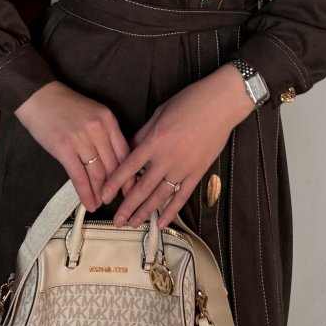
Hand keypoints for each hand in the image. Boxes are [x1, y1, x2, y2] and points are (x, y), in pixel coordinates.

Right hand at [14, 80, 131, 210]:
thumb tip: (113, 162)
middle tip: (114, 199)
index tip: (130, 188)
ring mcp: (81, 139)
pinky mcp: (64, 149)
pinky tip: (89, 203)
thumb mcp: (93, 113)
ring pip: (97, 174)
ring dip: (100, 193)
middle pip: (113, 166)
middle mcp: (98, 129)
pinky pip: (79, 177)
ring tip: (101, 203)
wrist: (39, 97)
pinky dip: (86, 194)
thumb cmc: (65, 105)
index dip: (128, 174)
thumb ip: (105, 133)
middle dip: (114, 187)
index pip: (125, 152)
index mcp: (108, 119)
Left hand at [99, 66, 253, 229]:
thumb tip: (129, 149)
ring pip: (160, 196)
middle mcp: (166, 158)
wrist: (220, 104)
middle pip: (142, 188)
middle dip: (127, 206)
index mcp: (154, 141)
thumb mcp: (159, 113)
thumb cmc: (189, 101)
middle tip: (117, 220)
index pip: (129, 167)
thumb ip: (143, 134)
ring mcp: (183, 167)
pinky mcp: (198, 172)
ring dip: (145, 212)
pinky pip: (182, 196)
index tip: (104, 195)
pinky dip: (171, 212)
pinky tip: (162, 223)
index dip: (114, 183)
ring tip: (133, 223)